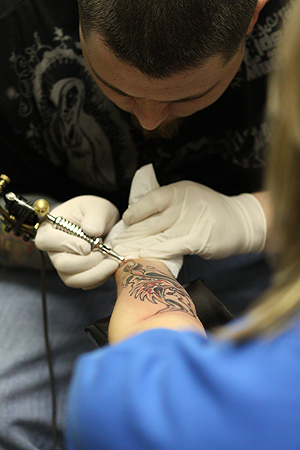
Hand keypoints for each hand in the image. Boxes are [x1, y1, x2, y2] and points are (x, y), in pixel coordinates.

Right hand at [35, 196, 119, 288]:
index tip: (87, 245)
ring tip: (112, 261)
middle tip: (105, 253)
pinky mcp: (78, 275)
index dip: (65, 245)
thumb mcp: (96, 207)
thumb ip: (94, 216)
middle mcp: (55, 250)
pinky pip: (85, 284)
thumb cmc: (94, 212)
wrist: (104, 224)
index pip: (45, 241)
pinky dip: (101, 277)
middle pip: (62, 264)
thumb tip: (91, 231)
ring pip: (73, 279)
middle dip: (87, 262)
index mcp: (51, 229)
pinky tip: (110, 265)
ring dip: (96, 273)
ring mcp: (65, 265)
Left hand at [111, 181, 266, 259]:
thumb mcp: (190, 199)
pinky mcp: (198, 239)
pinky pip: (172, 247)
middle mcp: (184, 204)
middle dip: (132, 234)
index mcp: (180, 191)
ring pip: (159, 236)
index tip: (125, 222)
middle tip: (116, 243)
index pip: (152, 199)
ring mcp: (192, 222)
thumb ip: (168, 206)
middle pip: (152, 220)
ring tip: (124, 253)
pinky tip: (145, 257)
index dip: (136, 211)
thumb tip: (139, 217)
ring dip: (139, 246)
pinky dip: (157, 253)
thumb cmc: (210, 211)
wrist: (241, 221)